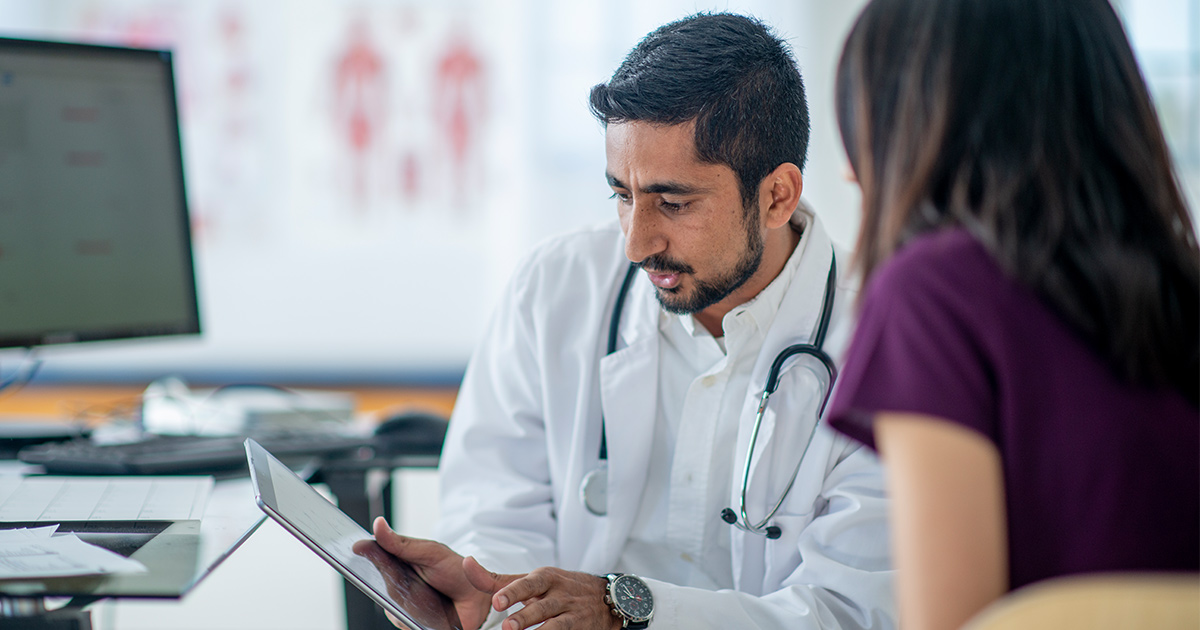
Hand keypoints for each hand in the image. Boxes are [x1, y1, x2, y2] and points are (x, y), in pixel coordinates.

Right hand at [371, 517, 492, 629]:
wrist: (479, 597)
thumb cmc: (455, 570)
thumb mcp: (430, 552)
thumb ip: (402, 543)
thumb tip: (377, 524)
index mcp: (399, 563)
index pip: (374, 558)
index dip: (363, 554)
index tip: (354, 547)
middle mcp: (397, 585)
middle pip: (377, 584)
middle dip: (378, 581)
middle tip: (394, 577)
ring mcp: (404, 604)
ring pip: (388, 606)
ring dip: (399, 602)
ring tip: (420, 597)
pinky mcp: (411, 622)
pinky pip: (402, 622)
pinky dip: (409, 618)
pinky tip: (423, 613)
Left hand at [465, 564, 621, 629]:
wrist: (606, 598)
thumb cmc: (561, 587)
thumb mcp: (535, 579)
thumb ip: (500, 579)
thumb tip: (468, 565)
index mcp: (546, 577)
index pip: (528, 583)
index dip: (513, 592)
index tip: (497, 601)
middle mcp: (560, 594)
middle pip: (541, 607)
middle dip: (524, 617)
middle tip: (508, 626)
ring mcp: (571, 613)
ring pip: (555, 625)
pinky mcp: (579, 629)